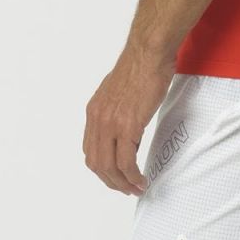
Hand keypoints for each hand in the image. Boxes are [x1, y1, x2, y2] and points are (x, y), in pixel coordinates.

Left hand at [83, 41, 176, 195]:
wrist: (149, 51)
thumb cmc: (141, 64)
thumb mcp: (119, 90)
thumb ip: (117, 110)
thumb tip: (126, 129)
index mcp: (94, 111)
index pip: (91, 151)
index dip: (103, 169)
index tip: (116, 176)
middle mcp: (98, 119)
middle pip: (97, 164)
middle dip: (112, 181)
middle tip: (126, 188)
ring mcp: (111, 123)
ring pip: (110, 167)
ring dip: (123, 183)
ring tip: (136, 188)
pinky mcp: (128, 125)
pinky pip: (126, 161)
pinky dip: (133, 176)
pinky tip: (141, 179)